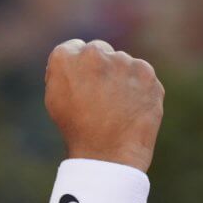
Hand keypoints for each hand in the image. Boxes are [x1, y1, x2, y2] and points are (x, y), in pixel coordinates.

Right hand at [43, 39, 163, 172]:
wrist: (108, 153)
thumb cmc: (77, 129)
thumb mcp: (55, 98)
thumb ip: (64, 70)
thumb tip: (79, 59)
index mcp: (65, 56)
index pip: (74, 48)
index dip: (78, 68)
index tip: (81, 86)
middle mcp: (93, 52)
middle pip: (99, 50)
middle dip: (100, 68)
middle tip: (99, 97)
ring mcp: (122, 61)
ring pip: (122, 62)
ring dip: (120, 78)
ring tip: (115, 107)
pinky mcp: (146, 72)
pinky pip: (141, 74)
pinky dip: (138, 87)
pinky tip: (130, 107)